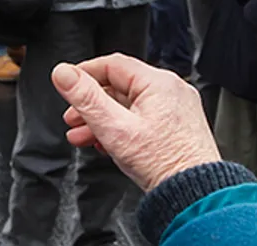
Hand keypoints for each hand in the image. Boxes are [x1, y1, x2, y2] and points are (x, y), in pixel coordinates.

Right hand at [52, 54, 220, 191]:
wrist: (193, 193)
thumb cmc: (162, 163)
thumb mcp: (114, 128)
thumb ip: (86, 99)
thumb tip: (63, 73)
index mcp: (158, 82)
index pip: (113, 64)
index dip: (84, 73)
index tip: (66, 82)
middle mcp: (171, 90)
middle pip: (120, 86)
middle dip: (92, 103)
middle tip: (72, 116)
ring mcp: (176, 108)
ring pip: (131, 104)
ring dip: (104, 119)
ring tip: (83, 135)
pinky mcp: (178, 126)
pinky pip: (144, 118)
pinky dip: (122, 127)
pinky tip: (107, 143)